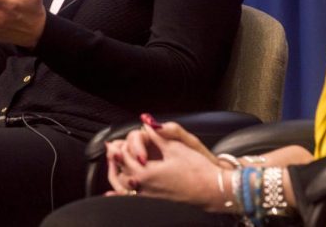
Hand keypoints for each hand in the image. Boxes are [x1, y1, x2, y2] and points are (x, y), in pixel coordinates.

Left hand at [105, 121, 220, 210]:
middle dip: (116, 159)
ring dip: (120, 173)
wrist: (213, 190)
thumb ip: (158, 135)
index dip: (122, 147)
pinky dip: (124, 192)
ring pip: (126, 186)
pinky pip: (134, 197)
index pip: (125, 158)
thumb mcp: (176, 147)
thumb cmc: (198, 169)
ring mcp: (151, 196)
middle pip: (122, 172)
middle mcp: (145, 187)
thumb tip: (147, 124)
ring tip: (117, 164)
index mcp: (147, 172)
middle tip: (112, 149)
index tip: (118, 140)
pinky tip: (118, 191)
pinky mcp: (158, 201)